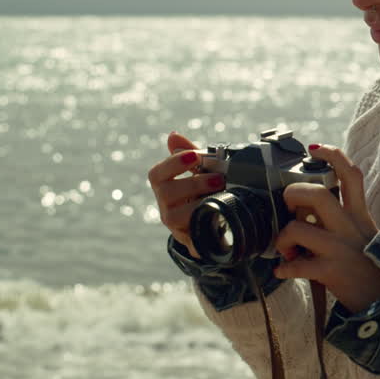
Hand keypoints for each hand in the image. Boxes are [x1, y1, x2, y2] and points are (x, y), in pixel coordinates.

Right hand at [148, 131, 224, 257]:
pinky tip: (221, 223)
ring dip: (198, 205)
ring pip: (175, 218)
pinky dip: (205, 232)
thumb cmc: (202, 191)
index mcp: (165, 187)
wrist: (211, 223)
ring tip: (222, 197)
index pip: (157, 174)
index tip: (194, 156)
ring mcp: (176, 226)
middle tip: (219, 179)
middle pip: (166, 194)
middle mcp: (166, 207)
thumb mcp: (198, 172)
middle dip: (193, 184)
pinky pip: (193, 241)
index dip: (174, 164)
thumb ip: (188, 154)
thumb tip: (173, 135)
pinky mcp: (190, 243)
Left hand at [271, 144, 379, 311]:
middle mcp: (351, 228)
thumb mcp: (366, 235)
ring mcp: (340, 249)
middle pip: (317, 194)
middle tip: (288, 205)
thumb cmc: (374, 268)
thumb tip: (311, 210)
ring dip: (283, 237)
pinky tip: (284, 272)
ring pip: (298, 229)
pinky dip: (284, 269)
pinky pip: (296, 266)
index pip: (351, 175)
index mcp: (360, 216)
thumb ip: (345, 220)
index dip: (333, 155)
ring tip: (285, 248)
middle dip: (293, 194)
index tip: (314, 148)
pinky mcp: (332, 272)